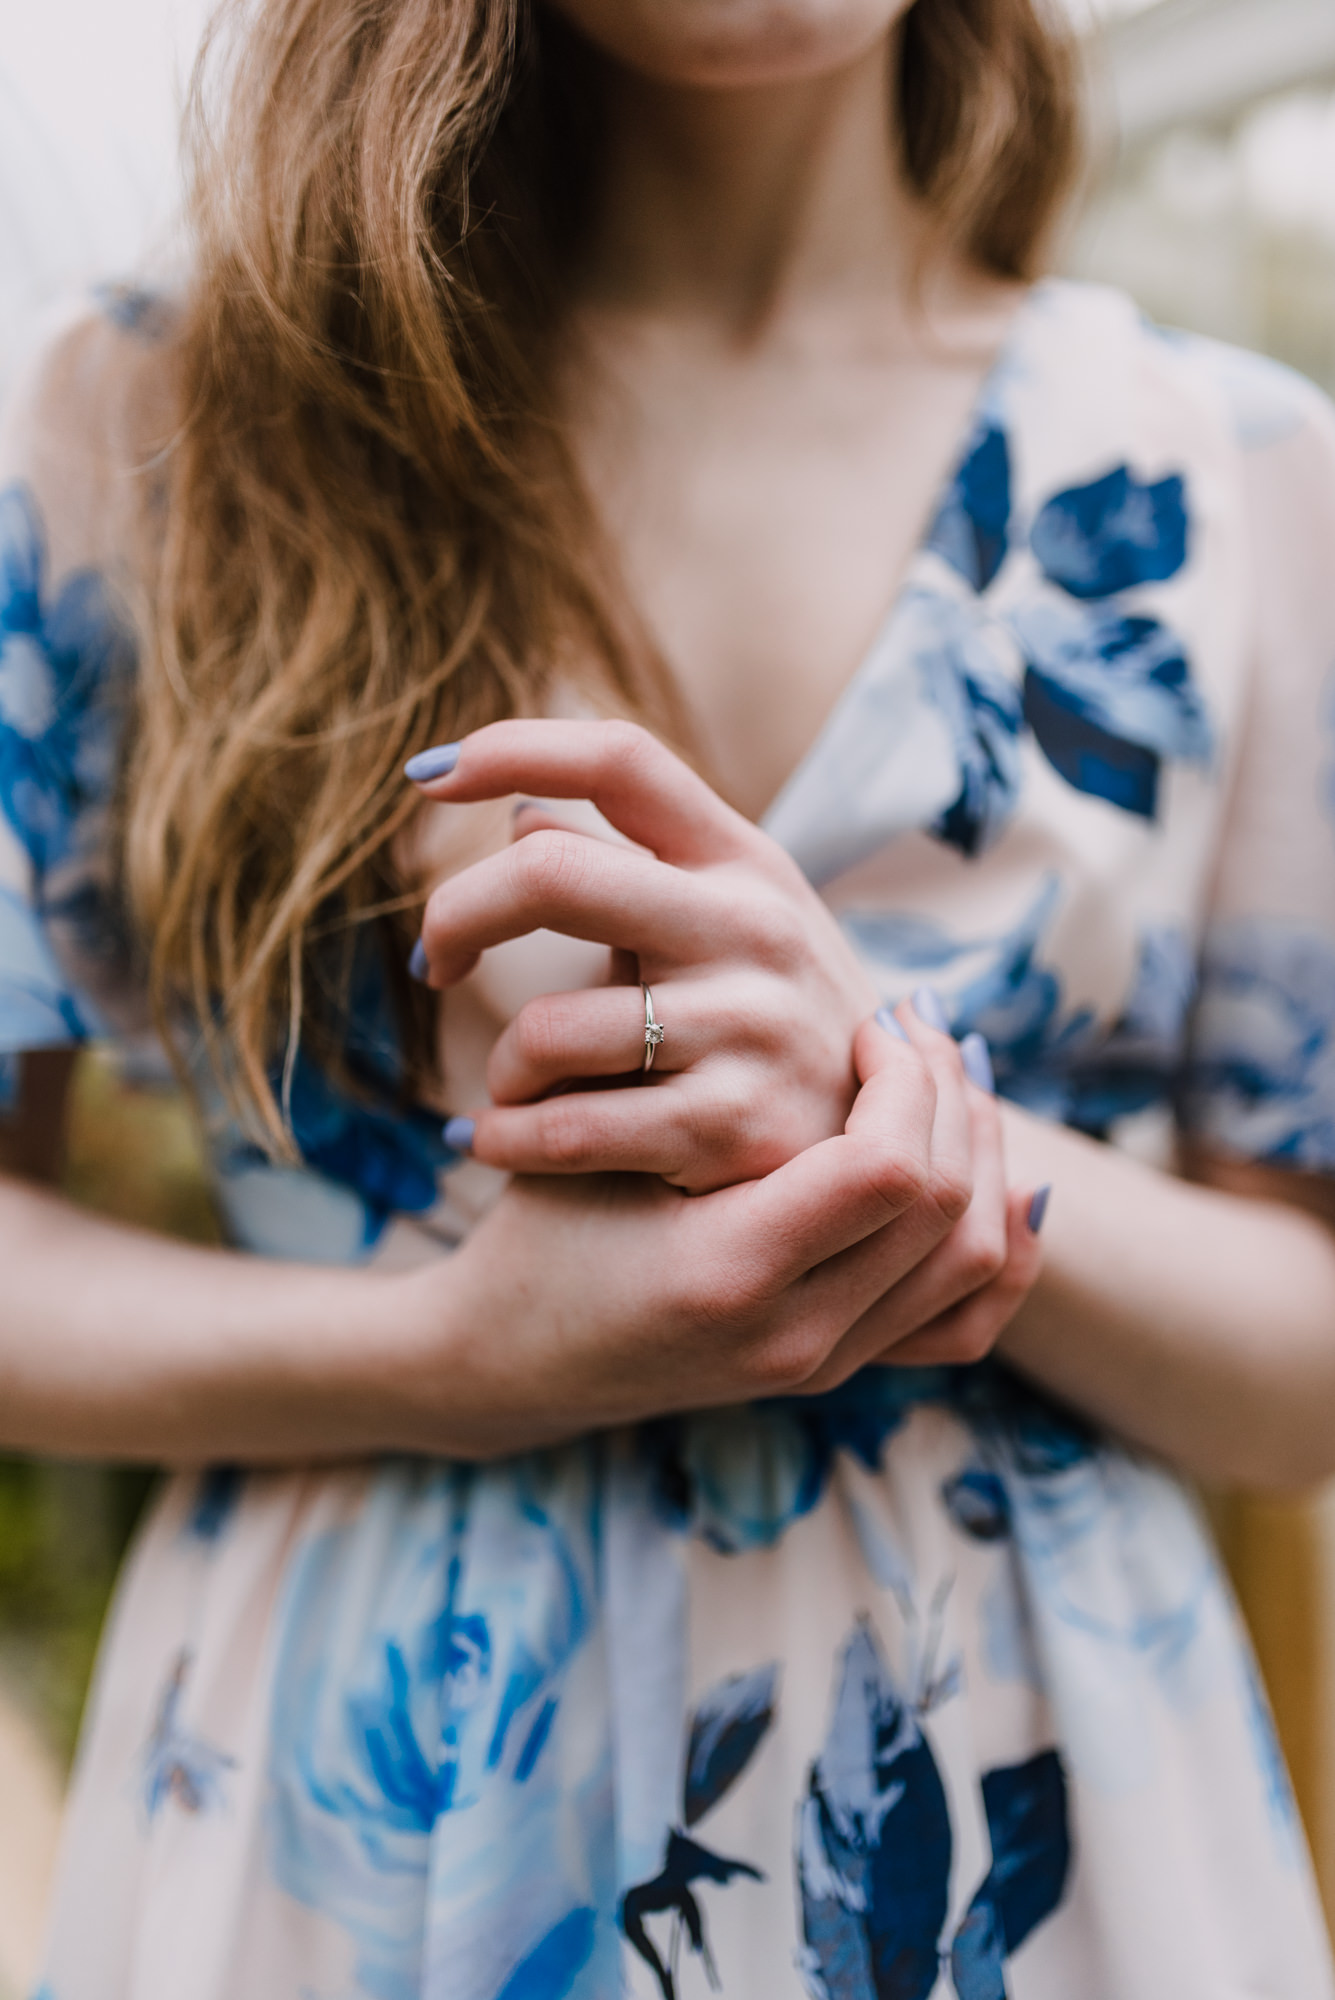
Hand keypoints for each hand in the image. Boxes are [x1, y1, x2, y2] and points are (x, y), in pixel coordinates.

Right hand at [386, 1014, 1041, 1456]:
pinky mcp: (838, 1366)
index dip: (902, 1080)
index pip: (889, 1170)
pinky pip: (965, 1316)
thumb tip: (704, 898)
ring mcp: (824, 1362)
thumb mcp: (578, 1135)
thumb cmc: (535, 1229)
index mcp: (727, 1272)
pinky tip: (999, 1182)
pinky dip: (997, 1244)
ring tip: (950, 1081)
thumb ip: (655, 1037)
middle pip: (948, 1207)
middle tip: (921, 1029)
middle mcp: (793, 1336)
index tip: (868, 1024)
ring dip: (981, 1154)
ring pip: (971, 1257)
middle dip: (952, 1098)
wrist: (511, 1361)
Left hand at [408, 719, 878, 1191]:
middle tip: (436, 960)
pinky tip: (496, 1138)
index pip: (620, 760)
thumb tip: (519, 814)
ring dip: (503, 1069)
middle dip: (455, 914)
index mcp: (742, 860)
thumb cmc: (778, 1023)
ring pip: (543, 1032)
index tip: (429, 778)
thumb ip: (633, 870)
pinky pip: (562, 1132)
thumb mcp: (734, 925)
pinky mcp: (731, 1129)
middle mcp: (750, 928)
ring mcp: (747, 1028)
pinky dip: (505, 1138)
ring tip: (513, 1089)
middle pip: (548, 872)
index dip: (511, 747)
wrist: (888, 1153)